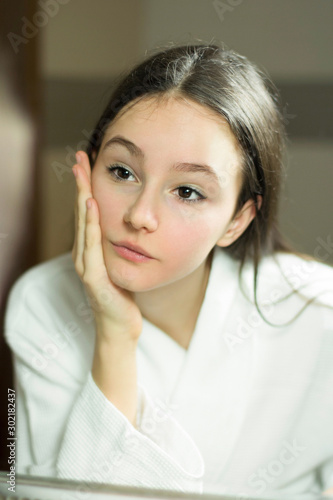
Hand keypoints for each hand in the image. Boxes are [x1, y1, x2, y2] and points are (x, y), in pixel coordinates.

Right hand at [72, 150, 141, 342]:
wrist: (120, 329)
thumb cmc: (122, 297)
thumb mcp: (120, 266)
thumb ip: (118, 247)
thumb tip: (130, 227)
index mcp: (90, 251)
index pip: (88, 213)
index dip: (87, 187)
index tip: (88, 163)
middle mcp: (84, 255)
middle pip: (82, 213)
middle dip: (81, 183)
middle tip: (80, 156)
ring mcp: (87, 267)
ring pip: (84, 225)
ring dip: (83, 196)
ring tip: (82, 172)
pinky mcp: (94, 279)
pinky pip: (93, 247)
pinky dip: (91, 224)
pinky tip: (92, 206)